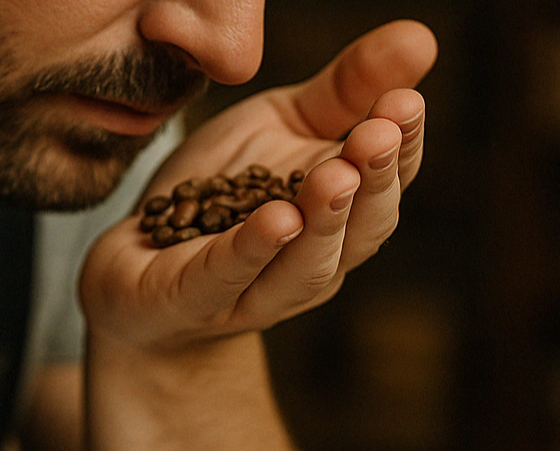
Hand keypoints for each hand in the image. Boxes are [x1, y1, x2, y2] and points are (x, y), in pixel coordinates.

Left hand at [80, 19, 437, 348]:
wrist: (138, 265)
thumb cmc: (218, 194)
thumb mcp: (277, 128)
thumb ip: (343, 91)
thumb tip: (421, 40)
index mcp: (339, 221)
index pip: (385, 186)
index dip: (402, 148)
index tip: (407, 101)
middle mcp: (310, 265)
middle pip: (359, 234)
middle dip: (373, 184)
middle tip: (379, 135)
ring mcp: (255, 294)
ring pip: (305, 268)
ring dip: (325, 223)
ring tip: (335, 176)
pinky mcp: (193, 302)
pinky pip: (228, 278)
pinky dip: (253, 250)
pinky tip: (276, 220)